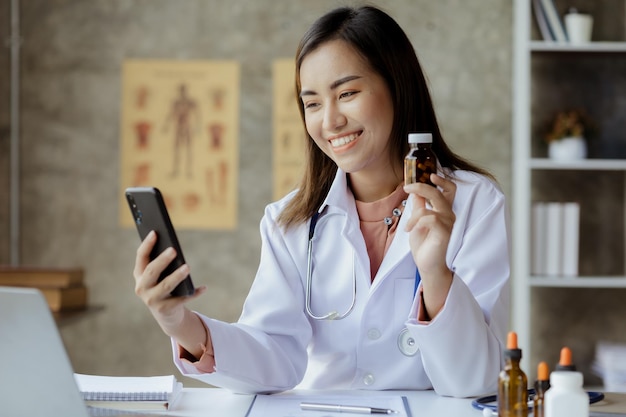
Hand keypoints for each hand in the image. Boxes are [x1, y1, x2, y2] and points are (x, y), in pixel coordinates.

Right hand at [133, 231, 208, 356]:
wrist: (167, 314)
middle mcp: (142, 287)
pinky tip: (204, 288)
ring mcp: (152, 299)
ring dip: (177, 276)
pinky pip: (181, 299)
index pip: (141, 257)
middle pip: (151, 271)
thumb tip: (175, 249)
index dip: (147, 244)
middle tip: (174, 250)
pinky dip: (193, 293)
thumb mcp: (161, 275)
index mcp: (139, 274)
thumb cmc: (164, 286)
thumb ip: (164, 263)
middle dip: (162, 260)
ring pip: (165, 286)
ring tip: (187, 267)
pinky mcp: (165, 309)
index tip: (155, 232)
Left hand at [403, 174, 455, 317]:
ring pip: (433, 205)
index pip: (449, 190)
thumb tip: (415, 192)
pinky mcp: (445, 231)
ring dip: (415, 213)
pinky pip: (430, 218)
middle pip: (440, 193)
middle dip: (423, 187)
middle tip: (407, 187)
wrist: (426, 265)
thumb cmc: (424, 245)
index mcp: (443, 211)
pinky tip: (410, 230)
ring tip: (407, 226)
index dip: (442, 180)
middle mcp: (448, 215)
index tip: (429, 174)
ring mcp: (448, 223)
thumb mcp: (417, 222)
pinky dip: (417, 222)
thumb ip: (419, 207)